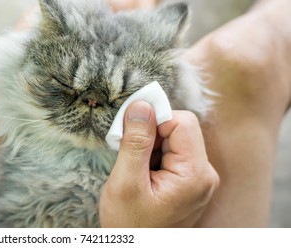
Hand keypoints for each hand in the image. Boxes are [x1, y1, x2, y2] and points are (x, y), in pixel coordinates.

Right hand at [99, 101, 218, 226]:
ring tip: (134, 171)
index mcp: (195, 174)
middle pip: (179, 129)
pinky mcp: (190, 182)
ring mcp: (199, 179)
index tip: (130, 132)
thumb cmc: (130, 225)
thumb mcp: (126, 182)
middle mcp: (204, 174)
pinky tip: (142, 175)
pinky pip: (173, 154)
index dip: (154, 121)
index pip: (182, 122)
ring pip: (174, 140)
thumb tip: (142, 105)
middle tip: (128, 156)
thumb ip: (136, 142)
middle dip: (150, 135)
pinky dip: (153, 157)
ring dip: (150, 147)